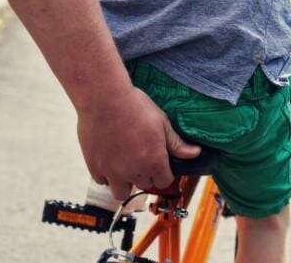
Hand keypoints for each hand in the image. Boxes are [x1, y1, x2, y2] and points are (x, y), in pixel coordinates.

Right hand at [77, 86, 200, 199]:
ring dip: (125, 182)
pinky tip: (109, 159)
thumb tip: (195, 153)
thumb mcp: (162, 122)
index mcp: (154, 162)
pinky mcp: (95, 167)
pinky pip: (102, 181)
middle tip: (141, 157)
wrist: (104, 99)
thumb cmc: (134, 106)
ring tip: (124, 164)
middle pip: (144, 185)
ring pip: (121, 192)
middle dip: (145, 175)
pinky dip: (106, 175)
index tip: (159, 162)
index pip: (164, 181)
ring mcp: (113, 172)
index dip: (163, 172)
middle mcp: (134, 172)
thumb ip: (177, 143)